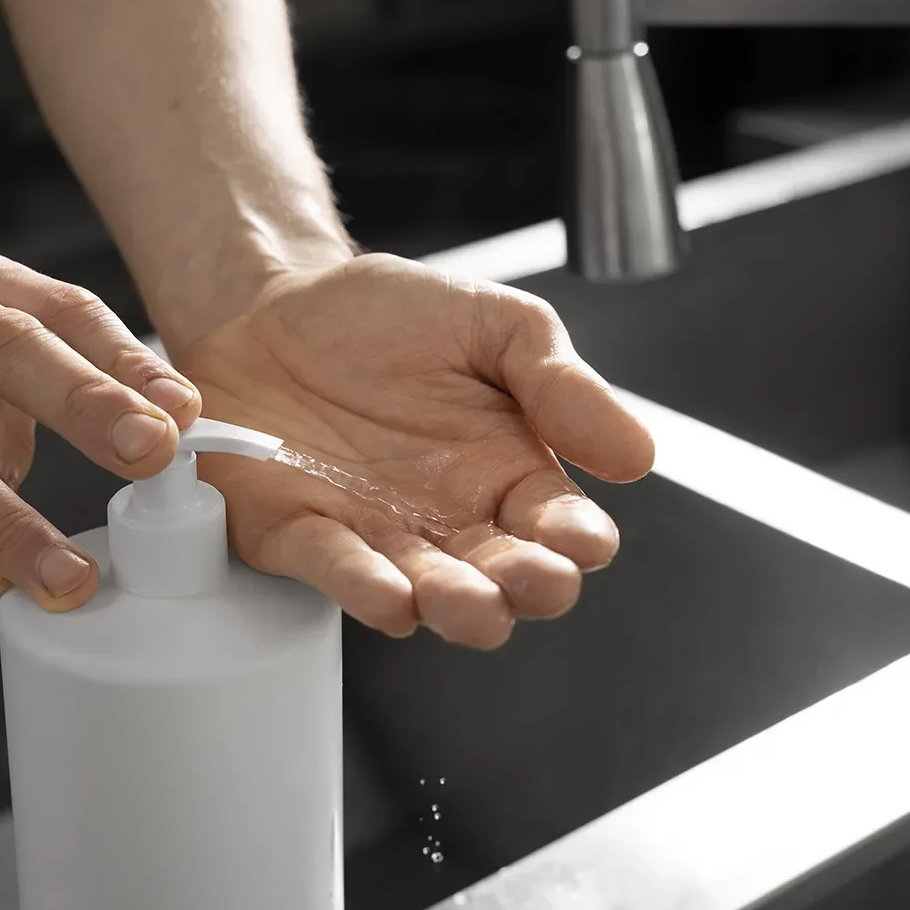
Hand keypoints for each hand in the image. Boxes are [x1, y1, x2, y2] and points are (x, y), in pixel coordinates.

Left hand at [172, 253, 654, 648]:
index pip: (561, 526)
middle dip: (525, 587)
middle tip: (534, 581)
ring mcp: (377, 534)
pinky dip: (363, 587)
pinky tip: (391, 598)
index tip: (581, 539)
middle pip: (504, 576)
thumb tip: (638, 453)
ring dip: (454, 605)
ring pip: (428, 590)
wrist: (272, 304)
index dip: (577, 541)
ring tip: (473, 605)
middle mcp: (450, 519)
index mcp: (509, 472)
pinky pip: (335, 569)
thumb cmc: (388, 320)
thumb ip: (560, 382)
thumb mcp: (493, 323)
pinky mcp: (300, 534)